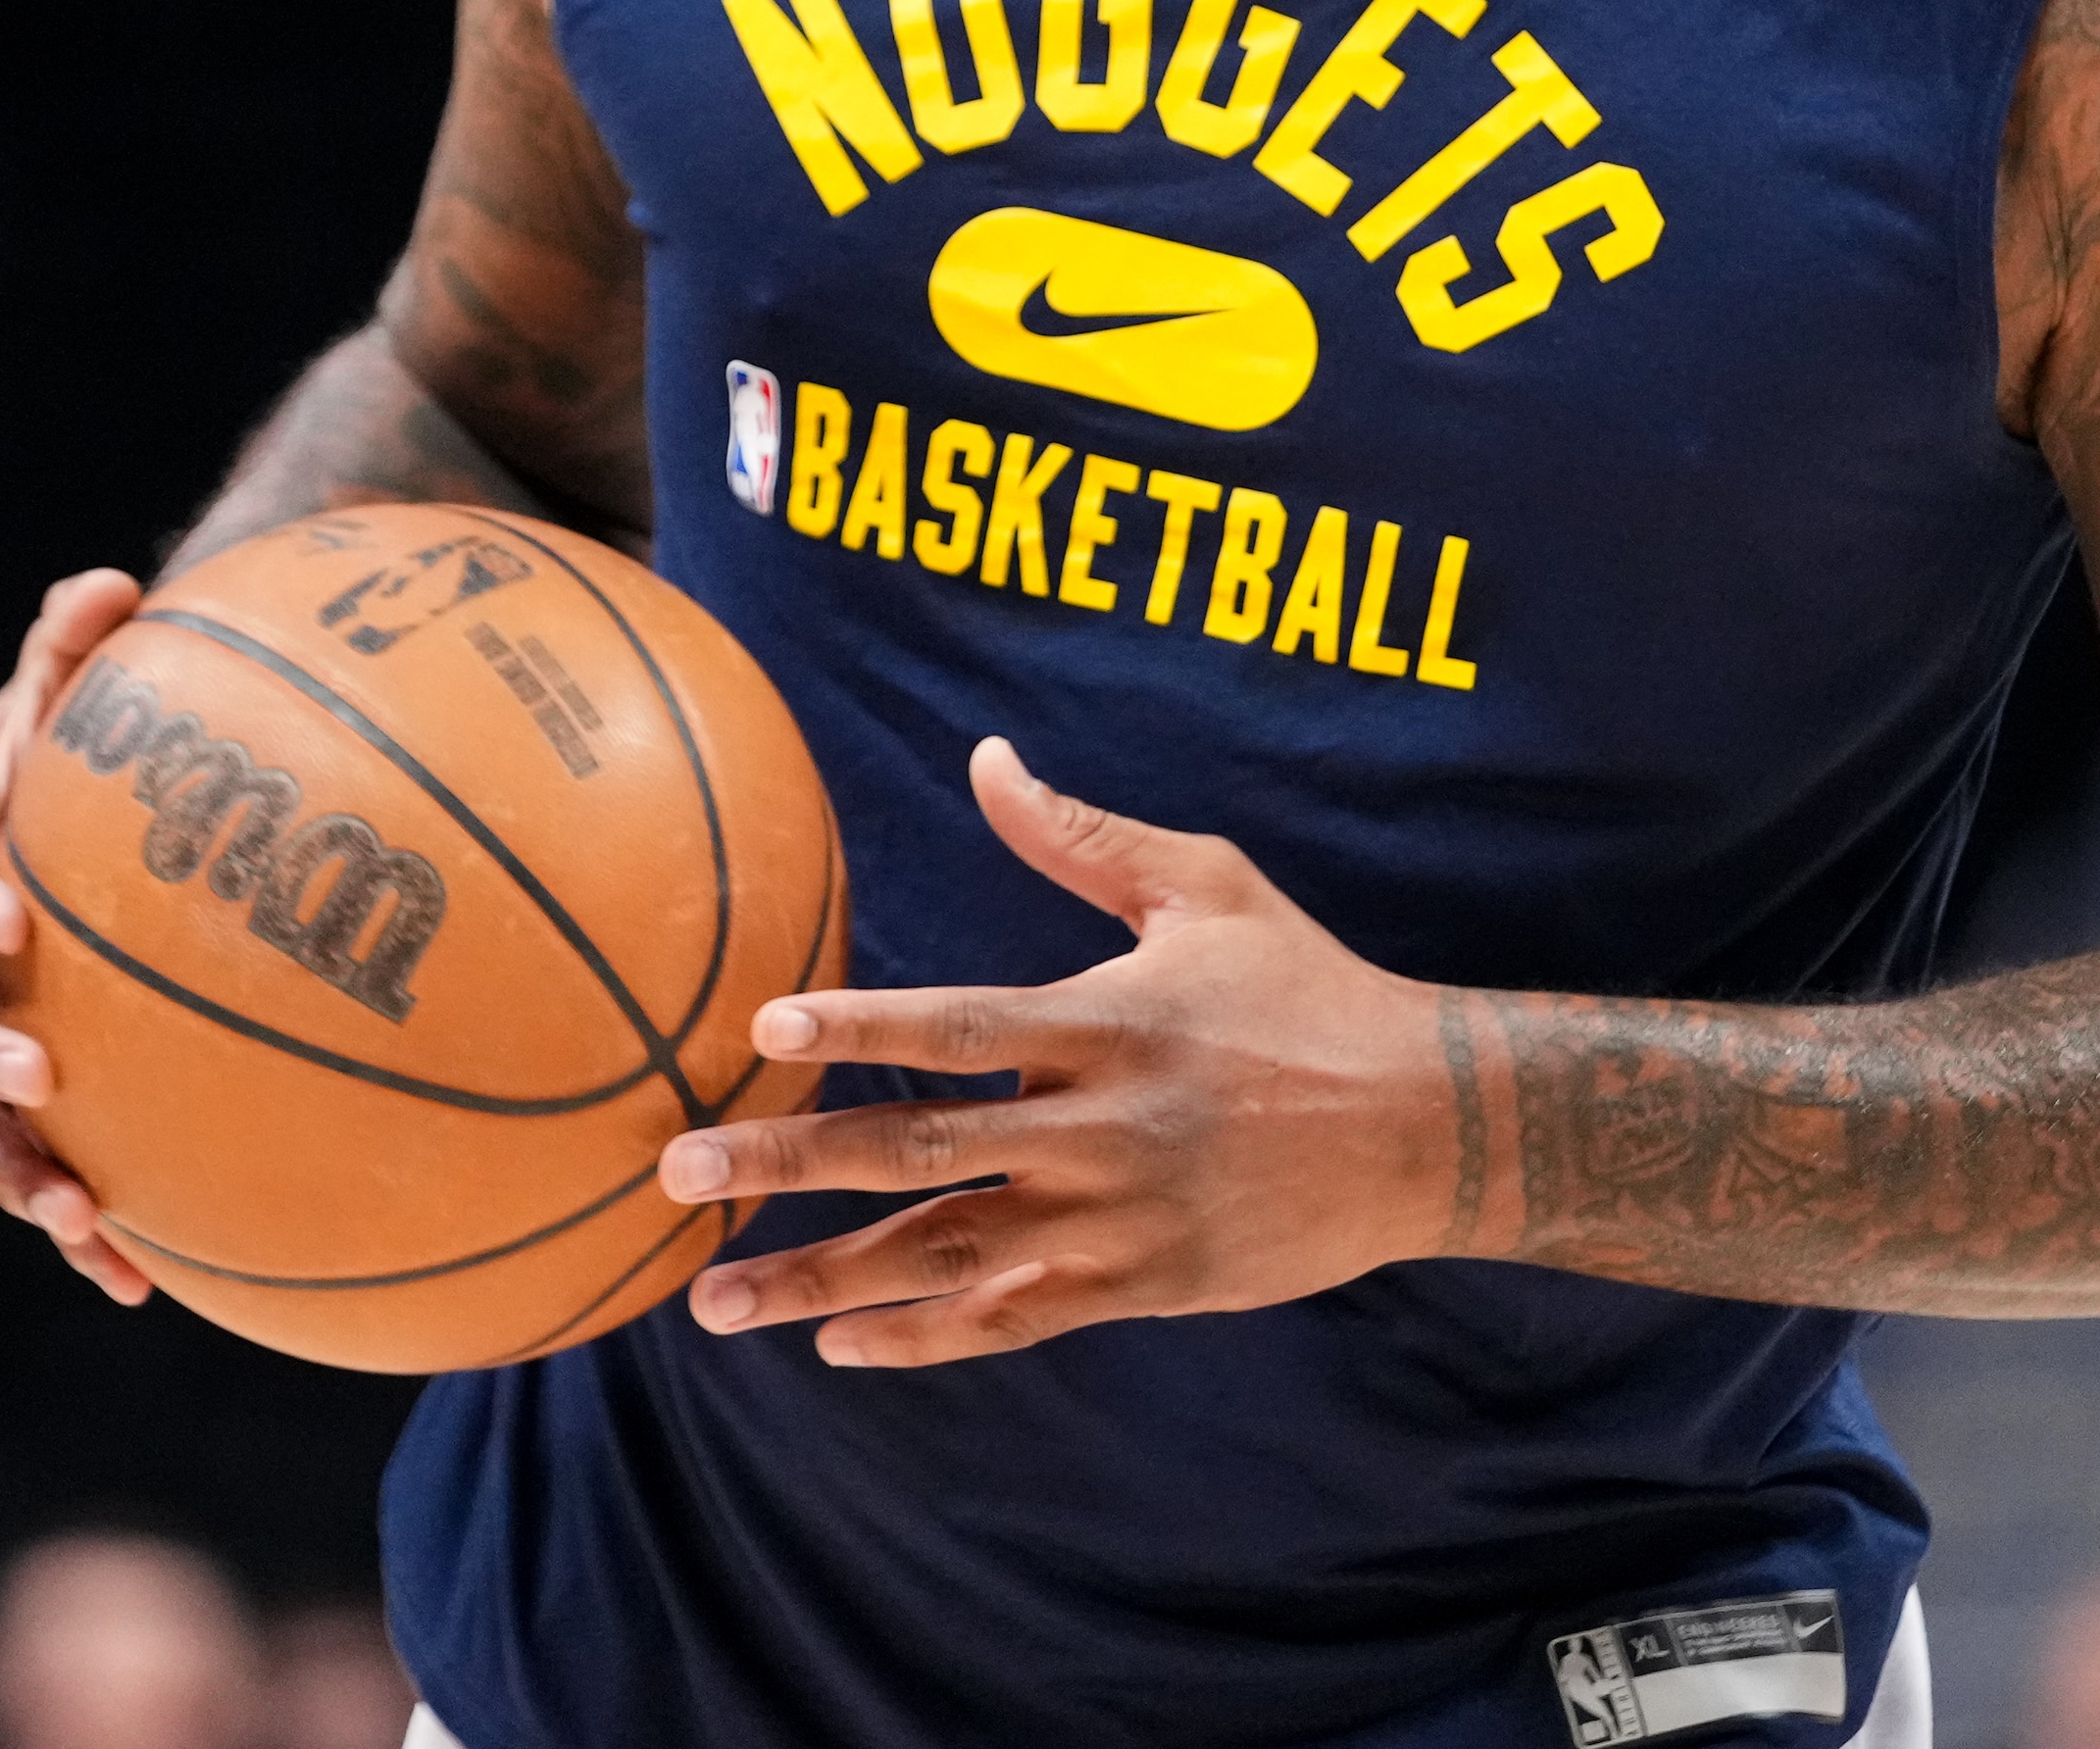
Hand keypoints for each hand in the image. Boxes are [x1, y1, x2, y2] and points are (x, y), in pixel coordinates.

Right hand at [0, 567, 154, 1304]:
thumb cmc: (62, 753)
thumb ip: (73, 648)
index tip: (9, 913)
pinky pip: (26, 1174)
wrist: (46, 828)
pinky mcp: (8, 1106)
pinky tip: (141, 1288)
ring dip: (10, 1175)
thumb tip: (111, 583)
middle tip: (29, 1077)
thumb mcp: (64, 697)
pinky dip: (72, 1229)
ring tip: (82, 1222)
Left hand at [653, 739, 1465, 1368]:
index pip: (961, 1027)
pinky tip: (837, 1345)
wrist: (1425, 1125)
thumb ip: (1082, 836)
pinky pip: (1011, 1323)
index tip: (763, 1032)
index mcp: (1108, 1021)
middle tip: (675, 1170)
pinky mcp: (1140, 1285)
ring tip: (710, 1300)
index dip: (861, 1029)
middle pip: (920, 1153)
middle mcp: (1102, 1128)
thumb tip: (985, 754)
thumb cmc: (1307, 988)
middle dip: (788, 1165)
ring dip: (821, 1283)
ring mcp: (1117, 1220)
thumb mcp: (1208, 886)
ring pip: (945, 1259)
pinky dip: (923, 1340)